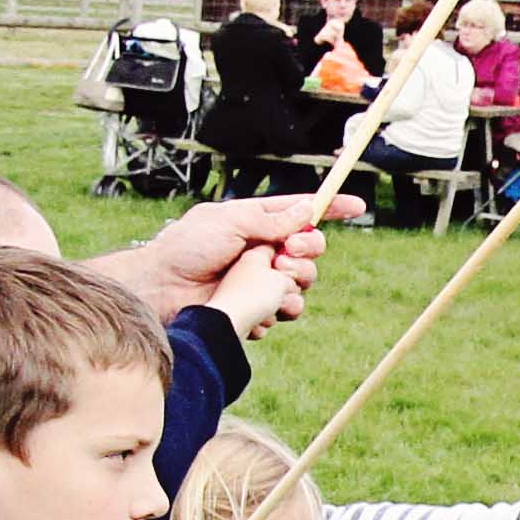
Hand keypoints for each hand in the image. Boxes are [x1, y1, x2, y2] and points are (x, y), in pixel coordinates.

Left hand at [110, 193, 334, 325]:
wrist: (161, 287)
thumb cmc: (187, 246)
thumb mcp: (229, 220)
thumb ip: (270, 219)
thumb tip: (306, 211)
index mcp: (259, 224)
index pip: (303, 214)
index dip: (332, 209)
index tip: (358, 206)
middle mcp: (264, 253)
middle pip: (311, 254)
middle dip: (307, 254)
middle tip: (285, 255)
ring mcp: (260, 282)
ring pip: (302, 286)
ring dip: (292, 283)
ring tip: (268, 281)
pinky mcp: (254, 309)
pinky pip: (282, 312)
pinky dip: (272, 309)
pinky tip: (252, 306)